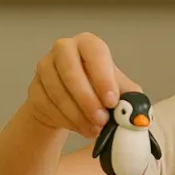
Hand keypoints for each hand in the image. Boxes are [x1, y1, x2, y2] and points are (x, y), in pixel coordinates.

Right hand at [25, 32, 142, 137]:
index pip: (95, 52)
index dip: (103, 77)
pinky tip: (80, 128)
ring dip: (77, 114)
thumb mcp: (119, 91)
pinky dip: (66, 120)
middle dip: (87, 99)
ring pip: (57, 91)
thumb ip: (130, 99)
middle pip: (70, 70)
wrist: (70, 104)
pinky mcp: (34, 88)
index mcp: (88, 44)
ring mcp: (45, 67)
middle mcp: (64, 49)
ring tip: (94, 129)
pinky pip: (47, 106)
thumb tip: (140, 117)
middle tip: (102, 120)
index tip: (112, 101)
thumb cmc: (99, 91)